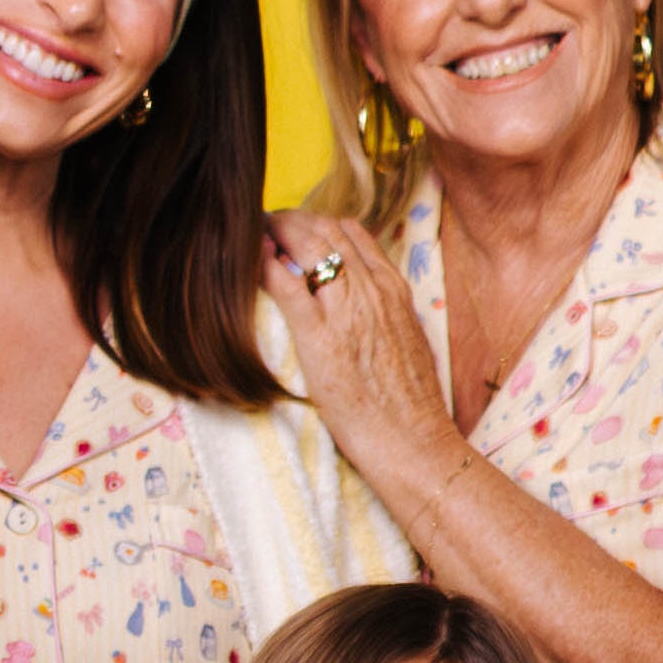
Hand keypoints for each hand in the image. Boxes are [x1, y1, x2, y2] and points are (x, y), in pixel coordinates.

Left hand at [265, 209, 451, 492]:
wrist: (413, 443)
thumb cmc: (410, 406)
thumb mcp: (408, 343)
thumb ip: (385, 315)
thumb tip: (364, 309)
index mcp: (393, 289)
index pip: (351, 232)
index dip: (316, 224)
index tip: (294, 229)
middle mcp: (371, 289)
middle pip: (324, 229)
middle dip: (289, 220)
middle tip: (263, 225)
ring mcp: (346, 310)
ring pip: (306, 244)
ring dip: (273, 232)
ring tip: (249, 235)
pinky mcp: (320, 338)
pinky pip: (286, 286)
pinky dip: (263, 265)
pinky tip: (248, 261)